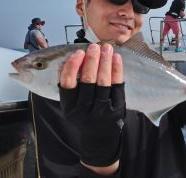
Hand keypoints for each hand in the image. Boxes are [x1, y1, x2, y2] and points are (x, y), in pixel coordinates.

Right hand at [59, 44, 124, 174]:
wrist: (98, 138)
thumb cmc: (83, 116)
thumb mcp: (71, 106)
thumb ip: (70, 86)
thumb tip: (72, 59)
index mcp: (69, 108)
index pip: (67, 83)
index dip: (72, 65)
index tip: (78, 52)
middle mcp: (84, 110)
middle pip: (88, 80)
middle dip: (91, 60)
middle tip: (94, 47)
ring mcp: (102, 111)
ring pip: (103, 81)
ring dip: (105, 62)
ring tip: (106, 48)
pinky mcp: (117, 109)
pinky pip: (117, 86)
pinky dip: (117, 70)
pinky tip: (116, 58)